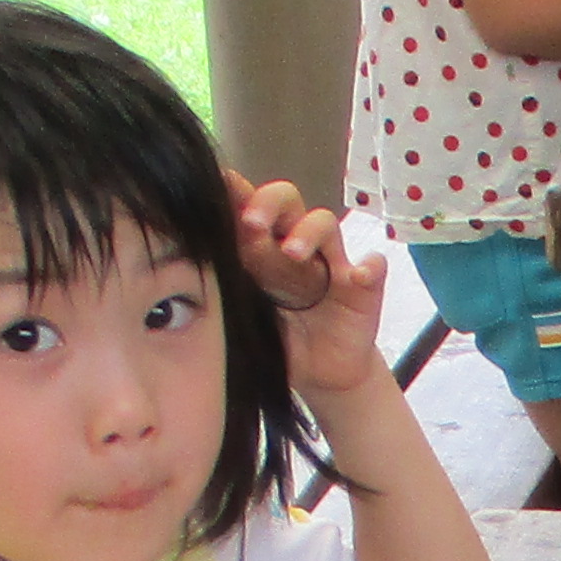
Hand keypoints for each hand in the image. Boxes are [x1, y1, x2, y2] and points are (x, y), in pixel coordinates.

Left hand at [227, 170, 392, 398]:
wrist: (320, 374)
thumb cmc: (280, 340)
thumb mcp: (245, 318)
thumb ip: (227, 290)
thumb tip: (188, 269)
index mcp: (261, 249)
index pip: (247, 207)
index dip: (234, 192)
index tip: (217, 186)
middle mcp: (296, 246)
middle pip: (287, 201)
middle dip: (268, 203)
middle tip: (251, 223)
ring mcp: (331, 263)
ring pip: (324, 224)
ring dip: (308, 232)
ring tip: (293, 254)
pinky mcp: (361, 288)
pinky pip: (372, 267)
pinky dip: (369, 267)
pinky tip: (358, 276)